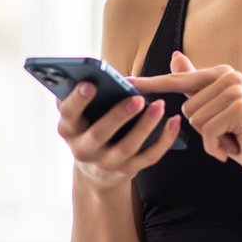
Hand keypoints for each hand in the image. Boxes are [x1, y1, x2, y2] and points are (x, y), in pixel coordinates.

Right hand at [54, 75, 182, 187]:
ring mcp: (105, 163)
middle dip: (118, 115)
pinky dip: (164, 140)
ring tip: (159, 105)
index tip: (90, 83)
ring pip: (127, 148)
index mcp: (68, 128)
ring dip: (145, 126)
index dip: (77, 100)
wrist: (95, 171)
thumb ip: (81, 92)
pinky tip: (174, 121)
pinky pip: (148, 157)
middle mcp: (83, 149)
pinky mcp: (127, 171)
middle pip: (99, 133)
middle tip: (137, 98)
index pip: (68, 113)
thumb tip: (90, 71)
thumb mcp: (78, 114)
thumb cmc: (89, 126)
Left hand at [127, 48, 241, 188]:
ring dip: (210, 138)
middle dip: (202, 129)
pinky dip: (216, 147)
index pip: (178, 80)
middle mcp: (230, 76)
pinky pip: (207, 132)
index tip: (124, 82)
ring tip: (231, 138)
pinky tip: (233, 147)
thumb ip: (195, 84)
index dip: (150, 84)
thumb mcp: (214, 109)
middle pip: (185, 108)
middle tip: (226, 133)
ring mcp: (236, 90)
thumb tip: (175, 56)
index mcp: (221, 74)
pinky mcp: (240, 108)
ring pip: (194, 120)